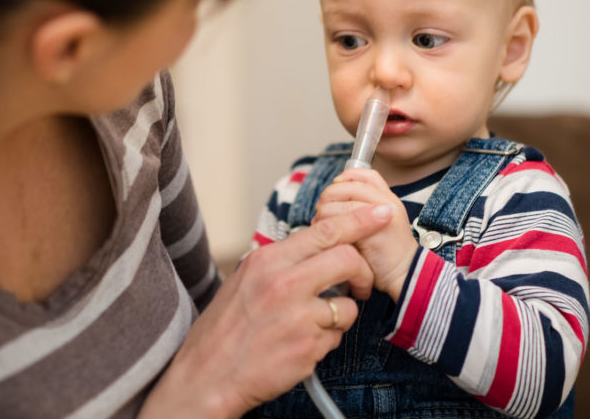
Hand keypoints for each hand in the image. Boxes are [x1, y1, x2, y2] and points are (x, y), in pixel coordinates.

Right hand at [139, 203, 392, 418]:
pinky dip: (326, 341)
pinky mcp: (308, 348)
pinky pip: (336, 336)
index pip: (325, 231)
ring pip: (348, 304)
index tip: (381, 214)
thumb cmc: (225, 328)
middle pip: (347, 259)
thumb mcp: (246, 280)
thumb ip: (282, 262)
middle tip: (360, 285)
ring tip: (314, 324)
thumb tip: (318, 247)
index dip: (360, 220)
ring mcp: (297, 317)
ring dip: (340, 314)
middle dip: (362, 272)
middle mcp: (283, 283)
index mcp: (267, 261)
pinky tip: (301, 345)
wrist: (207, 375)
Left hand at [312, 168, 417, 301]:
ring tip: (323, 230)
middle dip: (327, 199)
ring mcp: (381, 215)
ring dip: (323, 216)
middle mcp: (386, 201)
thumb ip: (360, 207)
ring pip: (337, 203)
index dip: (345, 177)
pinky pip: (340, 223)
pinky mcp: (372, 231)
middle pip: (345, 186)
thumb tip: (328, 197)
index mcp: (387, 197)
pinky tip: (329, 240)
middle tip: (322, 215)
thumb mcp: (376, 223)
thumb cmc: (386, 253)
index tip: (334, 189)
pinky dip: (328, 230)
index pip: (364, 174)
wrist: (405, 275)